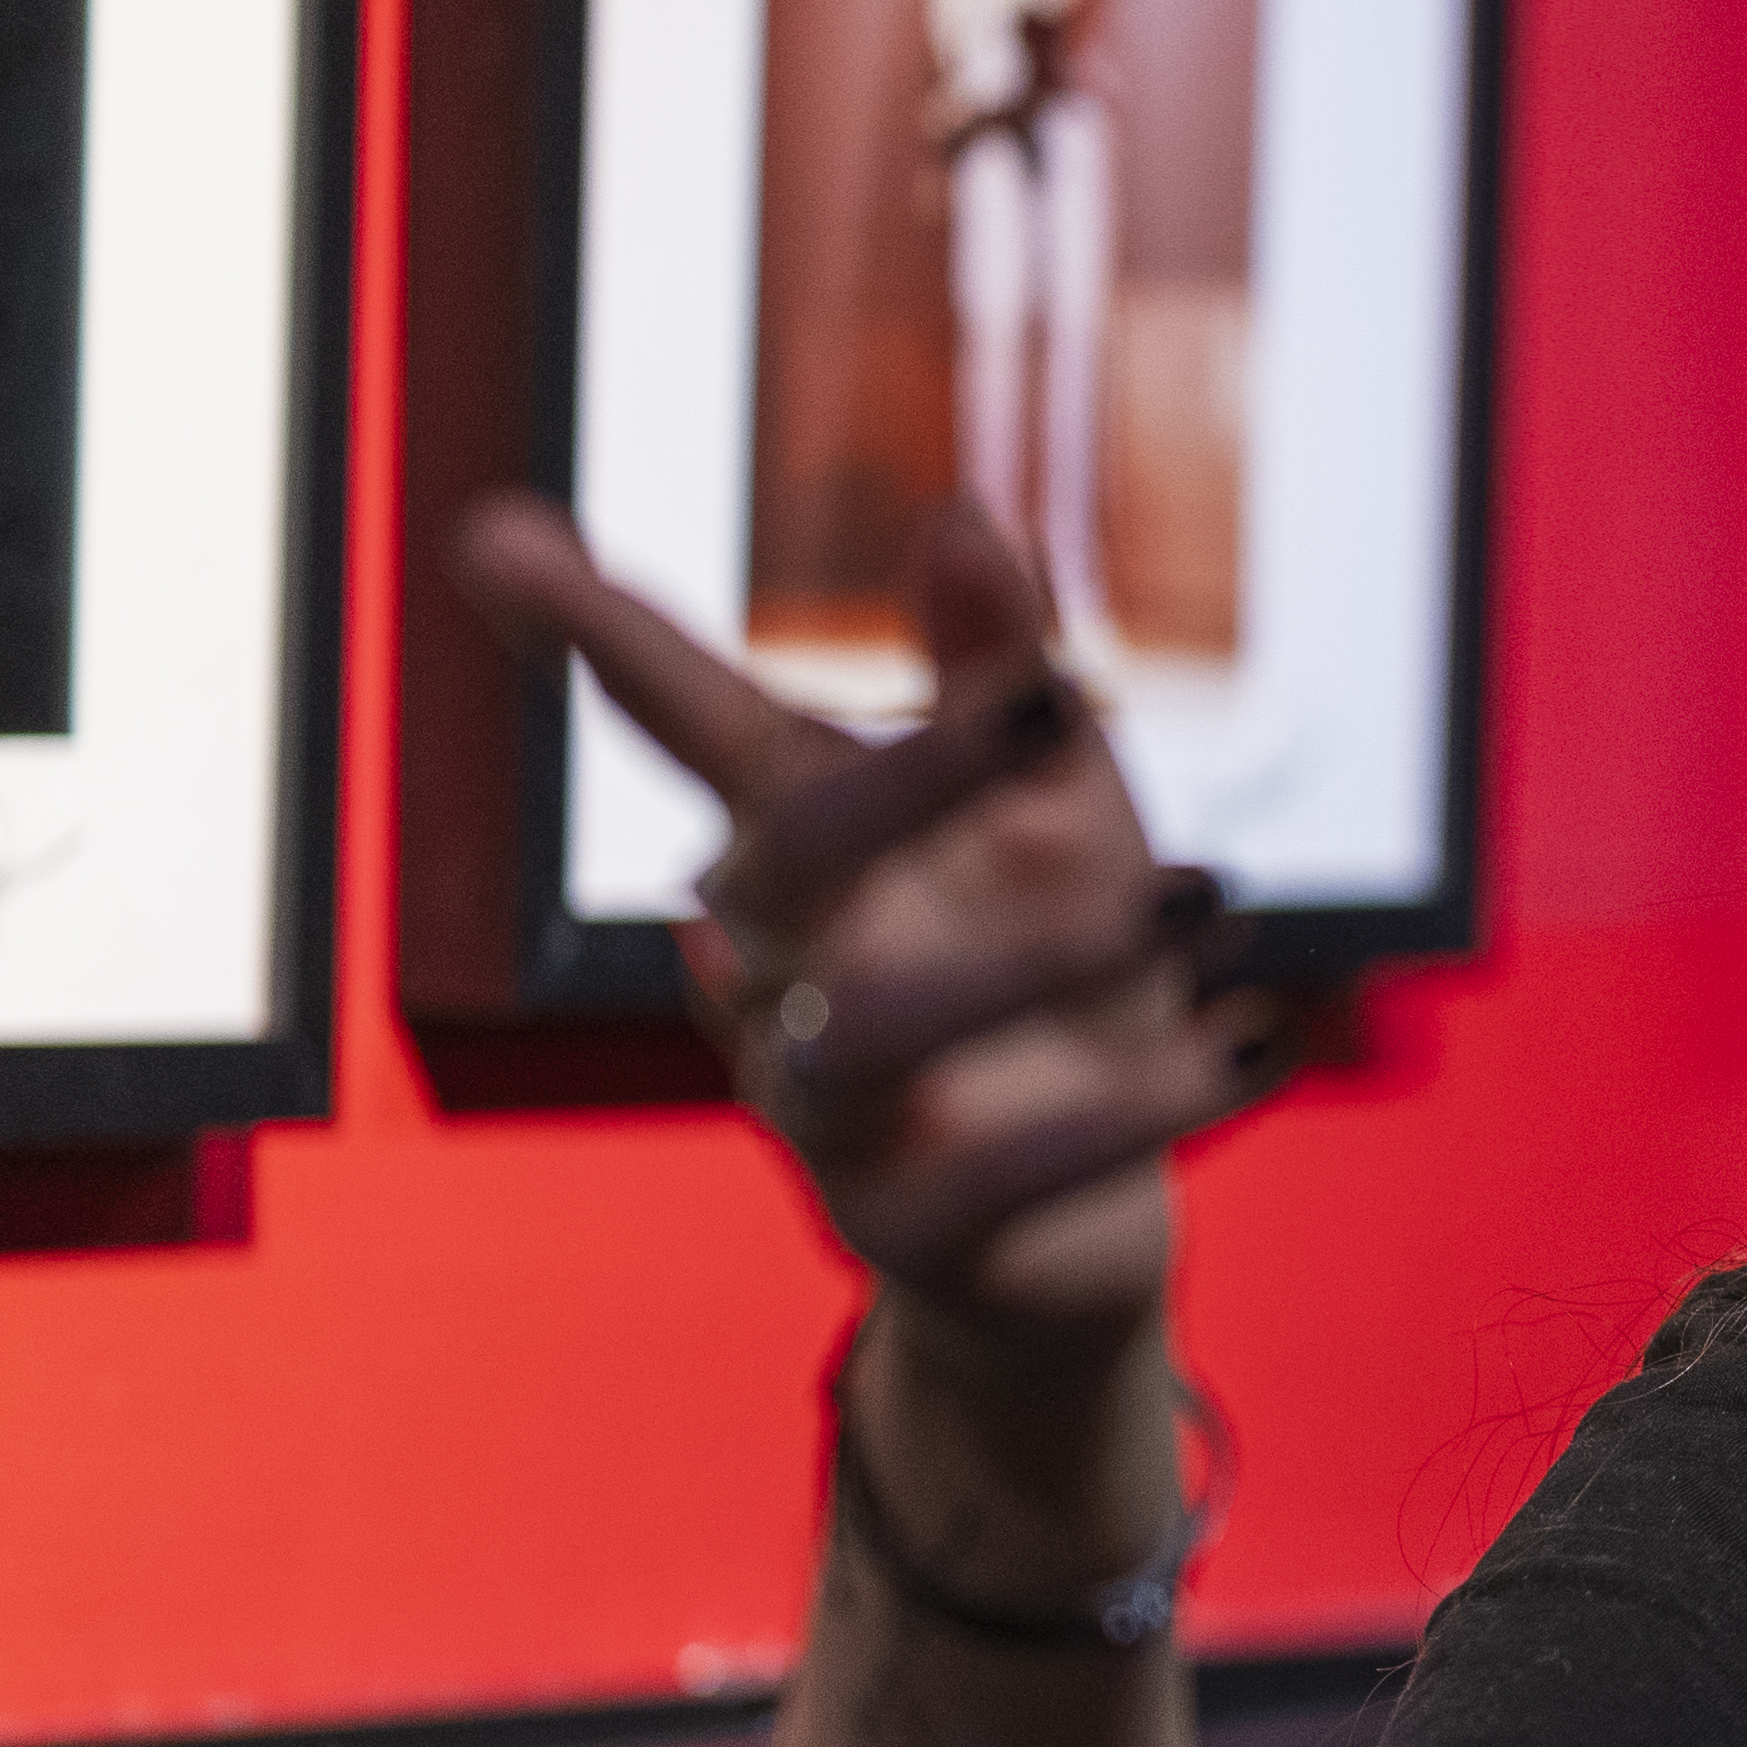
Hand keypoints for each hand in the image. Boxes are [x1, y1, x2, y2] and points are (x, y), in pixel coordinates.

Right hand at [445, 486, 1300, 1346]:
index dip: (602, 639)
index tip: (497, 534)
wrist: (1084, 1224)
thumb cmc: (1058, 975)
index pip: (686, 729)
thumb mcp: (1060, 813)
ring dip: (1038, 959)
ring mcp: (826, 1114)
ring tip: (1208, 897)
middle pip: (777, 863)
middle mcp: (779, 979)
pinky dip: (1125, 1108)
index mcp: (803, 857)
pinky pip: (993, 1177)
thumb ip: (1007, 678)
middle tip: (1060, 701)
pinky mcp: (907, 1231)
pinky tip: (1249, 1040)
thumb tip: (960, 515)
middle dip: (905, 777)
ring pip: (866, 1033)